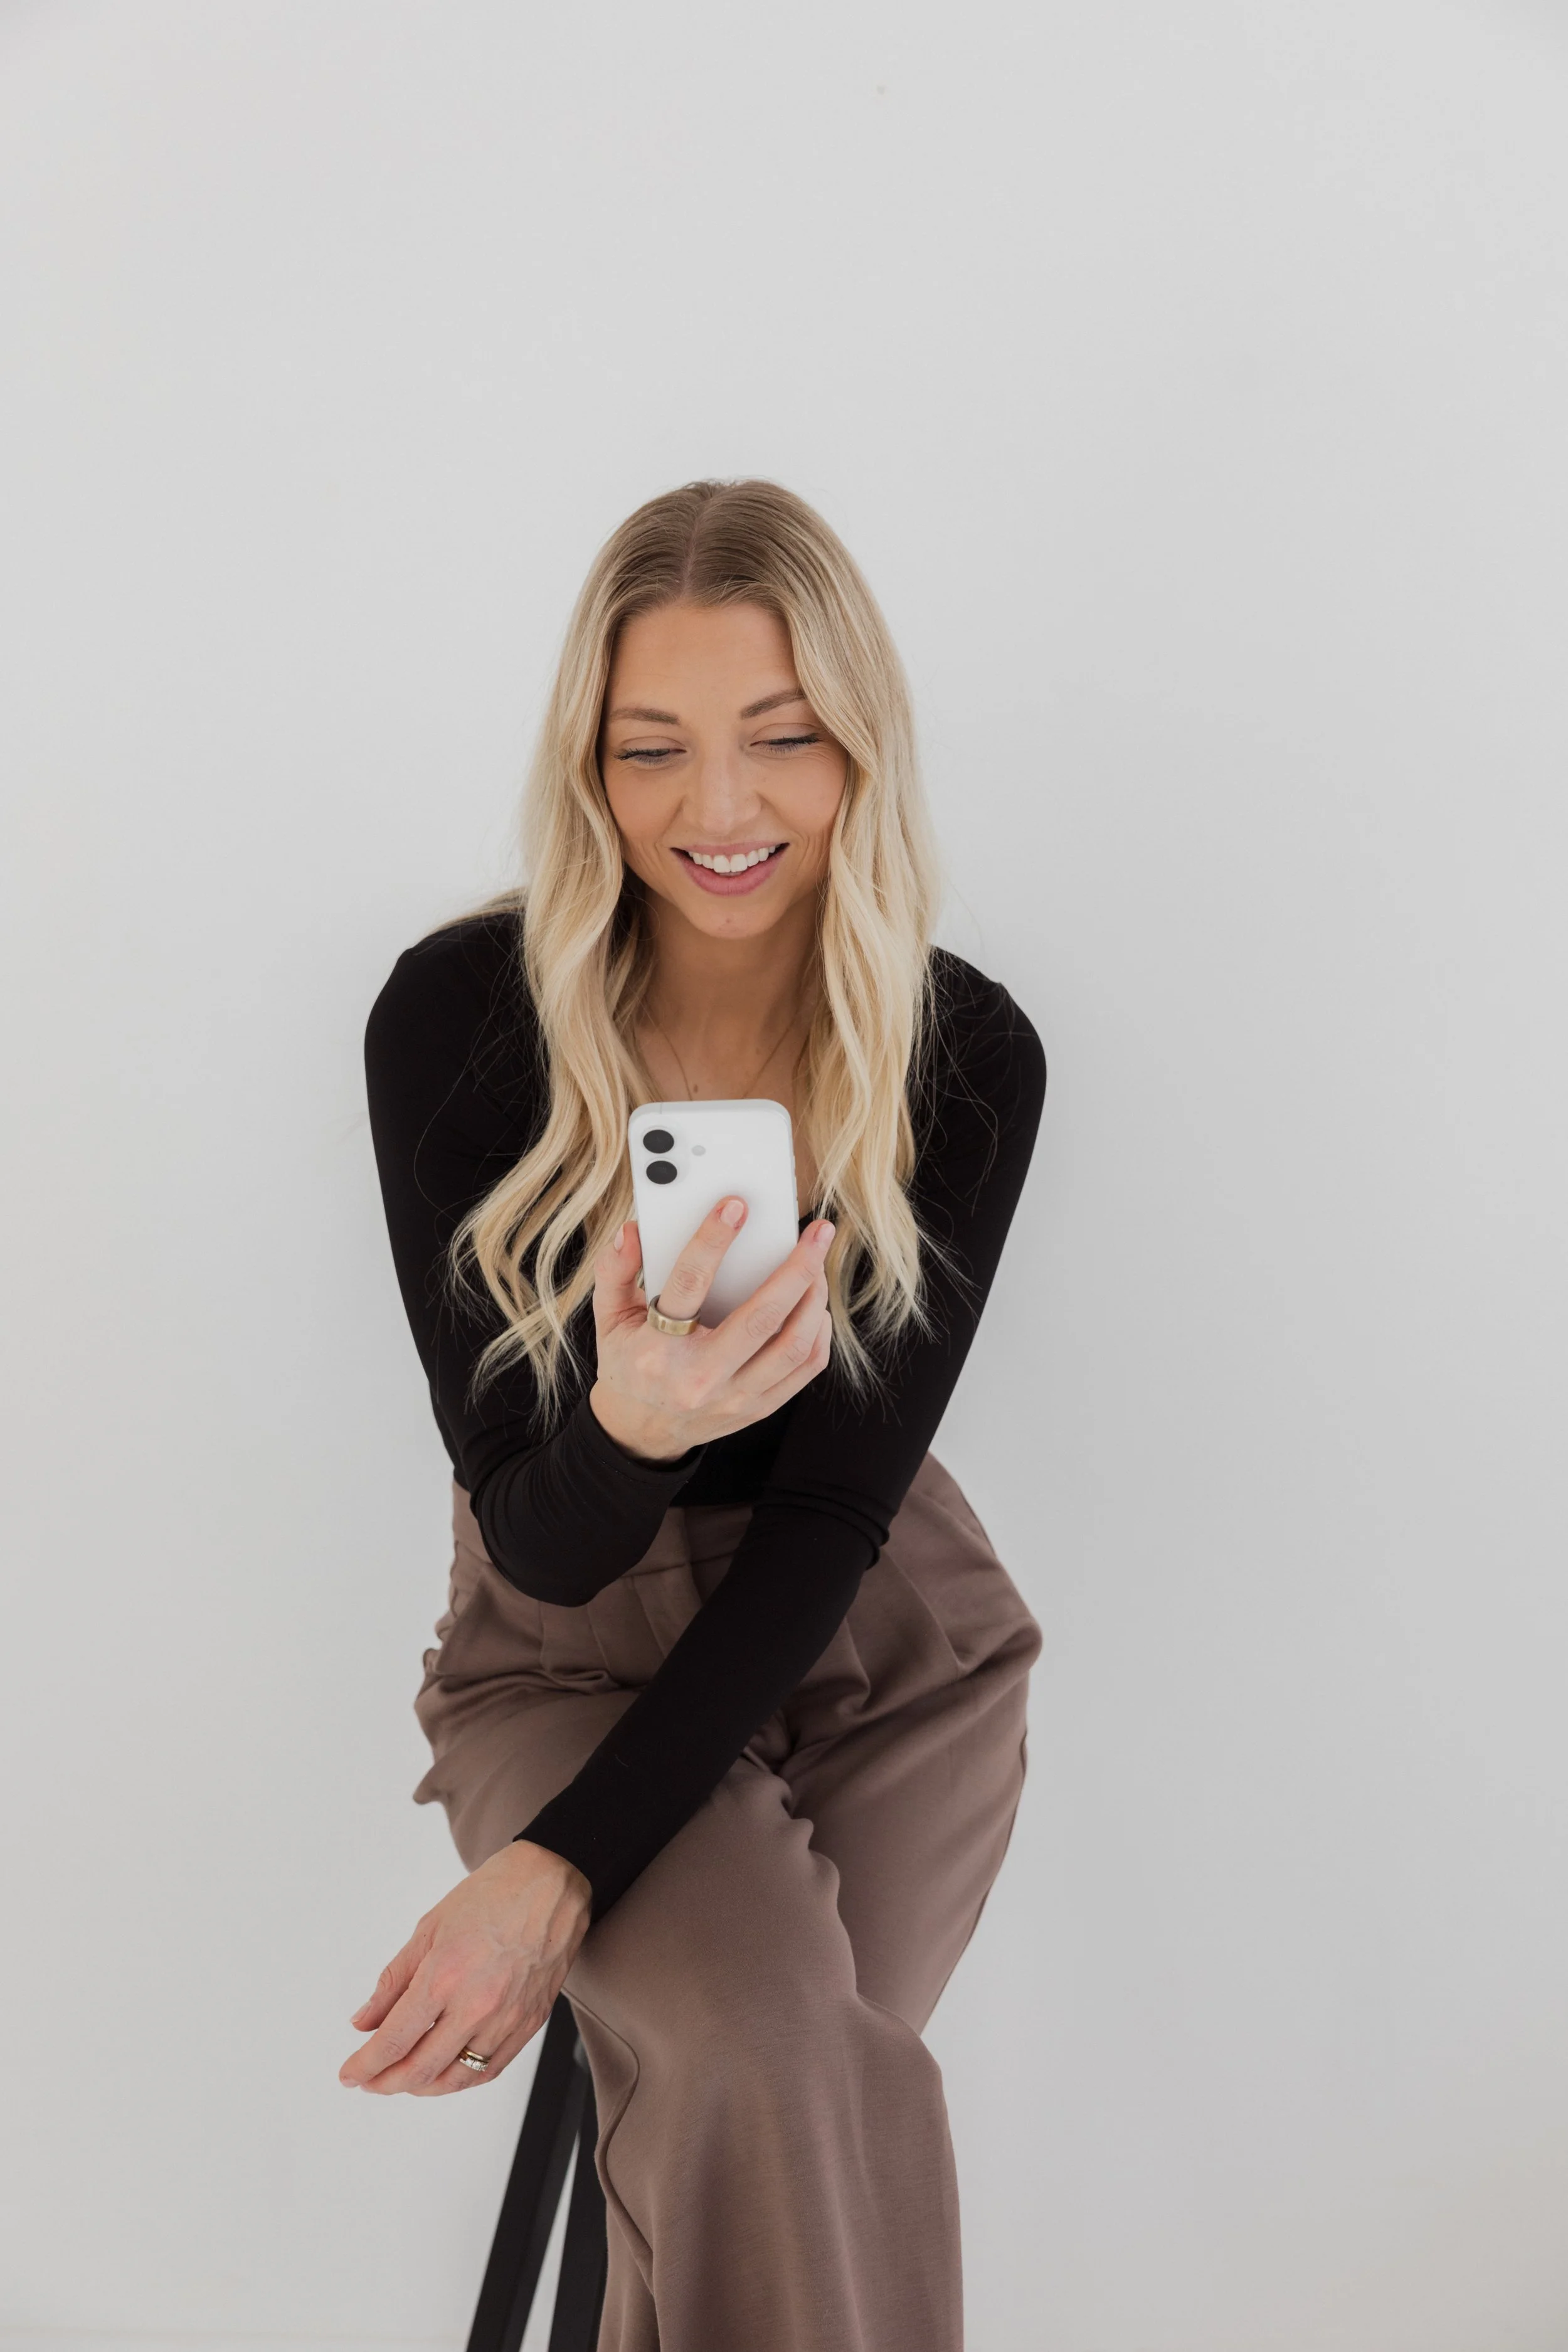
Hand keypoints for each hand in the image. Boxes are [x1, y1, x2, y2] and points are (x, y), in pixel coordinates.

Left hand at [339, 1841, 590, 2096]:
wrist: (553, 1883)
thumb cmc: (495, 1894)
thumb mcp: (429, 1928)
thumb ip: (394, 1980)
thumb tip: (364, 2021)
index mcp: (445, 1976)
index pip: (394, 2041)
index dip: (365, 2065)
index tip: (350, 2074)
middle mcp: (476, 2005)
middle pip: (420, 2070)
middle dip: (385, 2083)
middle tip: (369, 2080)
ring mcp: (506, 2019)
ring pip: (455, 2079)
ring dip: (421, 2087)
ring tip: (403, 2079)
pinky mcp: (529, 2024)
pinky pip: (489, 2069)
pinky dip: (461, 2079)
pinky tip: (445, 2072)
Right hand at [589, 1202, 835, 1463]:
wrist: (642, 1431)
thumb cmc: (629, 1364)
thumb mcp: (608, 1319)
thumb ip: (615, 1271)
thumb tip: (632, 1231)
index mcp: (656, 1351)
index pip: (688, 1287)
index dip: (712, 1241)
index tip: (736, 1206)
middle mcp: (699, 1378)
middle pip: (760, 1319)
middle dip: (796, 1269)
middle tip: (817, 1233)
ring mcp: (733, 1398)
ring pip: (792, 1346)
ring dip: (814, 1299)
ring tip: (816, 1265)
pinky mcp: (758, 1408)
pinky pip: (804, 1369)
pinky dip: (818, 1333)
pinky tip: (814, 1306)